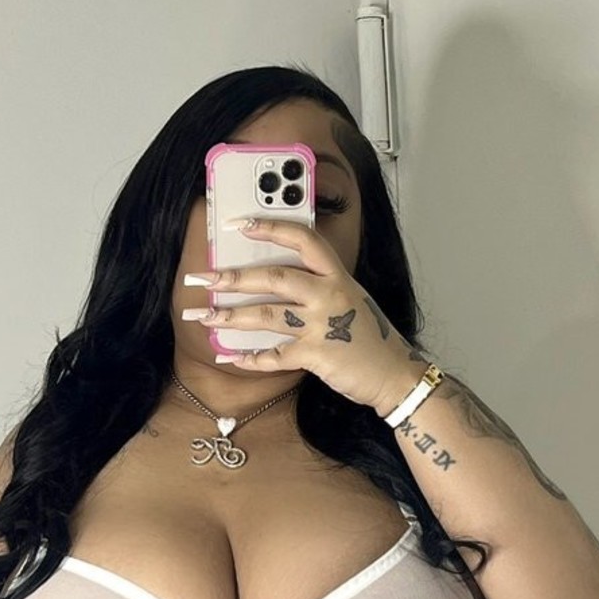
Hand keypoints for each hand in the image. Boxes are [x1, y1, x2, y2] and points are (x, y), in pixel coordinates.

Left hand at [182, 216, 419, 411]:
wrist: (395, 374)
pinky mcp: (316, 356)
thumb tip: (275, 282)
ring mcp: (322, 325)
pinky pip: (275, 356)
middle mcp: (328, 294)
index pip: (302, 239)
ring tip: (204, 318)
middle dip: (233, 278)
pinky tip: (232, 359)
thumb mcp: (350, 299)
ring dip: (231, 318)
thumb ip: (319, 287)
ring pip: (267, 315)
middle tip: (203, 279)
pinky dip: (251, 359)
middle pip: (274, 277)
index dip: (270, 227)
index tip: (239, 225)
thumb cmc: (370, 338)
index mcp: (337, 275)